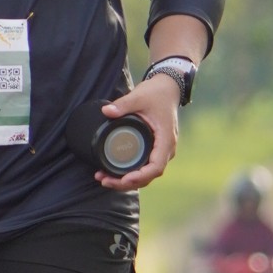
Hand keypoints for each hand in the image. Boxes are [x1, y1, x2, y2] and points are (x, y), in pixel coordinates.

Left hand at [94, 74, 181, 189]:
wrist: (168, 89)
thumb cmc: (157, 93)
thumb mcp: (139, 96)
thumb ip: (123, 104)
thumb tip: (106, 111)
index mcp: (166, 139)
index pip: (156, 166)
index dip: (141, 176)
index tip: (125, 178)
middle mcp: (167, 149)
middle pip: (149, 175)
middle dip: (128, 183)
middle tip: (105, 181)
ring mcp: (161, 150)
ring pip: (147, 174)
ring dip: (128, 181)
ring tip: (105, 180)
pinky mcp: (155, 149)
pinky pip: (145, 167)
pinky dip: (131, 173)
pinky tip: (114, 173)